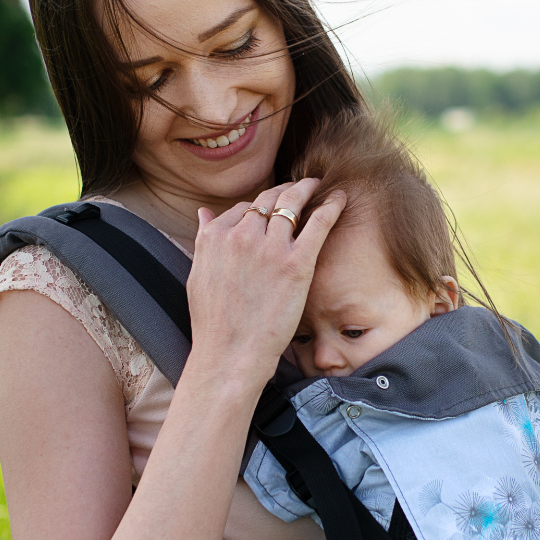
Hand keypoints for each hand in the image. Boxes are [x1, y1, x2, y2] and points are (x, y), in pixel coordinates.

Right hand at [184, 178, 344, 389]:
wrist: (231, 354)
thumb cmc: (214, 324)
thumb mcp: (198, 276)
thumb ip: (204, 241)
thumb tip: (204, 214)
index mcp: (215, 237)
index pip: (243, 209)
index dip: (260, 207)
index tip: (272, 209)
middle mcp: (241, 235)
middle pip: (268, 200)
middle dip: (285, 190)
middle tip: (300, 188)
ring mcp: (270, 248)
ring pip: (292, 203)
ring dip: (307, 189)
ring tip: (317, 186)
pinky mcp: (296, 263)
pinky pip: (318, 223)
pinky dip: (331, 206)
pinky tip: (340, 198)